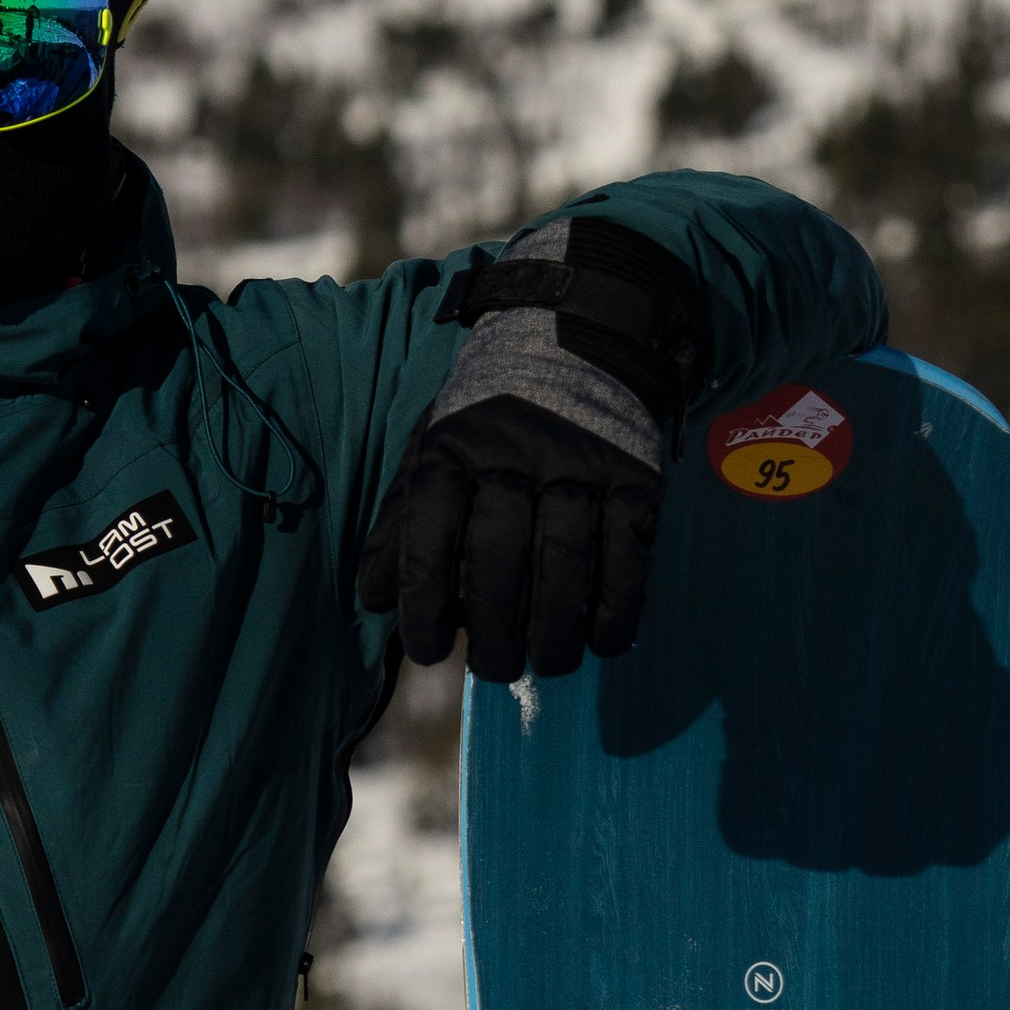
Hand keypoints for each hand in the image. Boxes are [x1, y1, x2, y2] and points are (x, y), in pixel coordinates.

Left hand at [357, 391, 662, 683]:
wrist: (579, 340)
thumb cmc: (489, 417)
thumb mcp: (434, 448)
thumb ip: (402, 522)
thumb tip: (374, 601)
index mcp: (452, 452)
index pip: (429, 539)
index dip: (424, 605)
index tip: (429, 650)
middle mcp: (513, 459)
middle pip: (499, 562)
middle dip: (494, 632)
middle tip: (494, 669)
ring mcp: (579, 468)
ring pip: (566, 567)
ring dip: (555, 632)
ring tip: (546, 663)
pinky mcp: (634, 479)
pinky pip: (628, 558)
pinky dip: (617, 610)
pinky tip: (602, 642)